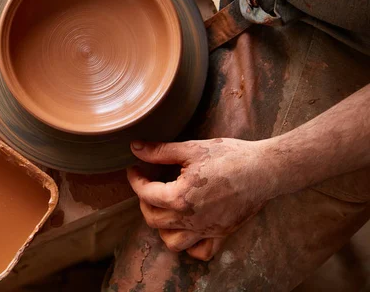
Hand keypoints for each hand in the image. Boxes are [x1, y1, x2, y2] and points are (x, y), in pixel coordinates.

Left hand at [127, 138, 278, 260]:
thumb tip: (135, 147)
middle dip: (145, 202)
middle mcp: (191, 220)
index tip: (134, 169)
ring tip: (165, 208)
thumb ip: (160, 151)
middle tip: (148, 185)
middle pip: (154, 220)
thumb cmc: (229, 156)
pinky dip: (190, 246)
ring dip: (163, 228)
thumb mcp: (191, 149)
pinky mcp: (222, 234)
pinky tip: (188, 228)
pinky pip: (201, 252)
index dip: (135, 180)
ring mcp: (207, 230)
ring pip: (173, 242)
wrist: (264, 169)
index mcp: (180, 198)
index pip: (146, 194)